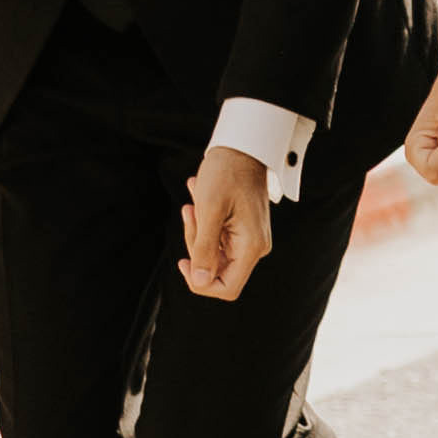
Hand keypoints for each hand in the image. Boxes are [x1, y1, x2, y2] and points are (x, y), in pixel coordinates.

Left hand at [177, 143, 274, 300]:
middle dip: (195, 246)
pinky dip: (203, 223)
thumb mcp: (209, 211)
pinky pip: (216, 239)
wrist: (242, 149)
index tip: (183, 261)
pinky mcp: (242, 231)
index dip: (201, 283)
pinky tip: (200, 199)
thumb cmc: (227, 174)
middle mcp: (254, 248)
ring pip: (213, 254)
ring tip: (194, 201)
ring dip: (197, 230)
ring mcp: (249, 240)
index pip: (227, 288)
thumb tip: (199, 282)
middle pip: (216, 270)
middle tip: (190, 213)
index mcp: (251, 247)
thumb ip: (203, 250)